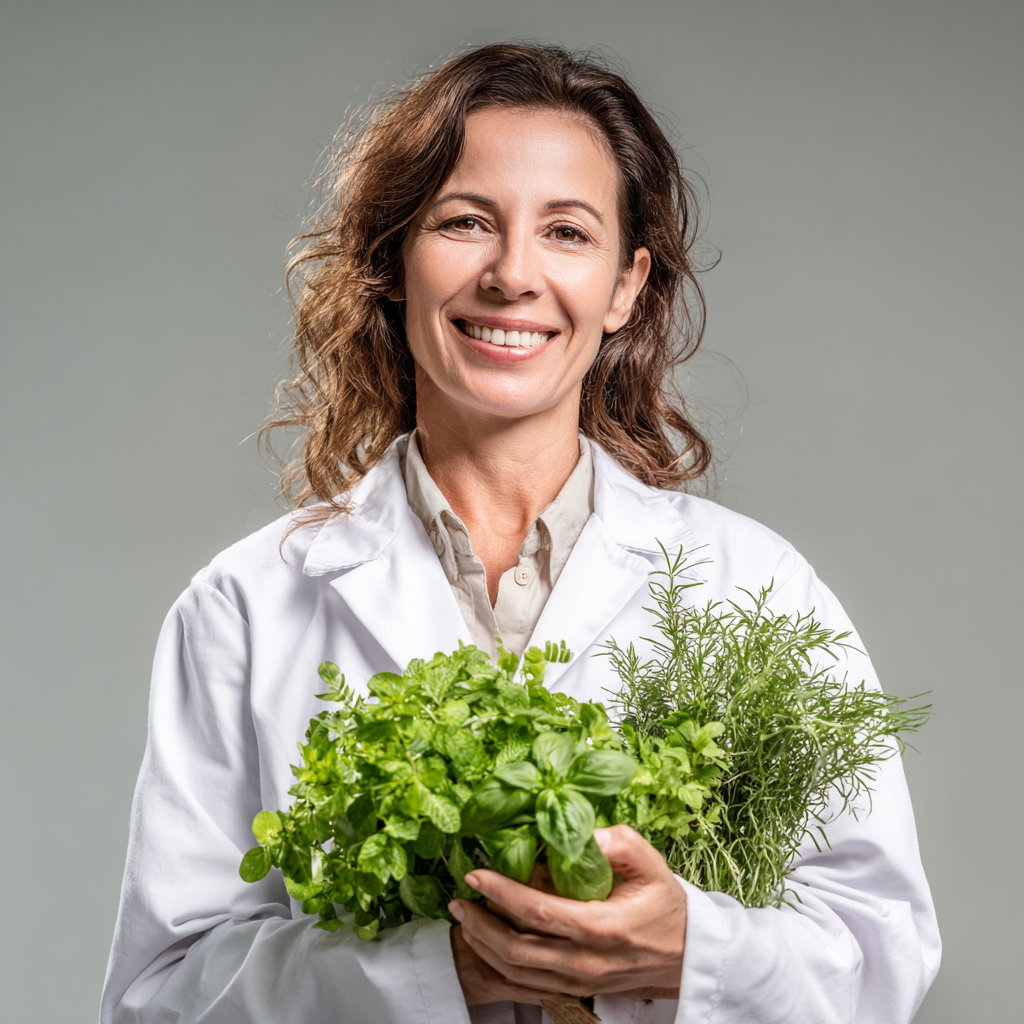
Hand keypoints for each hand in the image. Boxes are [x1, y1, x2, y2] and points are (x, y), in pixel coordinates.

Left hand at [449, 825, 686, 1000]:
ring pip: (516, 972)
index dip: (501, 893)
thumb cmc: (665, 904)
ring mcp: (579, 980)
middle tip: (459, 899)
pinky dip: (499, 968)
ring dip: (483, 946)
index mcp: (601, 926)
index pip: (537, 911)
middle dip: (479, 923)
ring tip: (465, 919)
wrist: (687, 954)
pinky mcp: (576, 990)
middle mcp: (585, 960)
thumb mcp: (650, 862)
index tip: (476, 875)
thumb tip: (581, 829)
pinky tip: (487, 946)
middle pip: (516, 949)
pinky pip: (527, 986)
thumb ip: (617, 842)